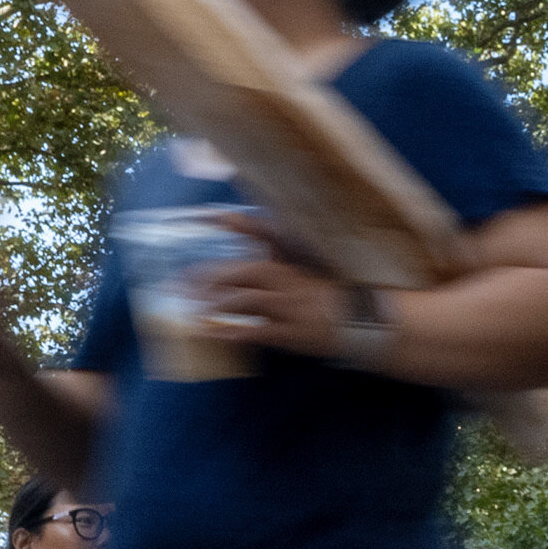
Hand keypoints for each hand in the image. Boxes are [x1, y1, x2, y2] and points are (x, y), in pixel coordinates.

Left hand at [192, 213, 352, 358]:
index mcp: (294, 262)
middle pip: (247, 270)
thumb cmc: (330, 297)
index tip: (206, 215)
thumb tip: (247, 253)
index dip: (237, 223)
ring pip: (250, 298)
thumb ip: (278, 257)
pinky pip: (260, 330)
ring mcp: (293, 305)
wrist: (364, 323)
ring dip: (219, 303)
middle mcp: (292, 280)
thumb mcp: (305, 271)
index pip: (264, 233)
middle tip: (183, 280)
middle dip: (213, 274)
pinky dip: (236, 332)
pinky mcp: (294, 332)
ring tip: (193, 309)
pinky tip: (216, 333)